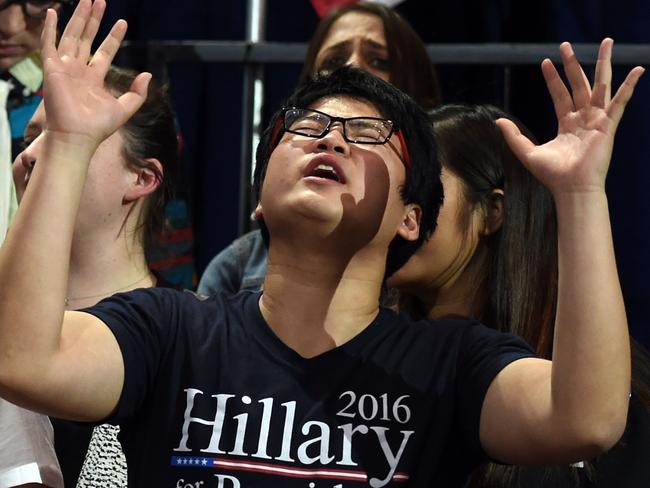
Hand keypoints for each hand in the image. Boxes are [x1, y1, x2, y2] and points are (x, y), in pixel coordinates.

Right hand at [40, 0, 150, 146]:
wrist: (78, 135)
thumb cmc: (98, 126)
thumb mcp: (125, 108)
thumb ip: (137, 93)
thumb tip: (148, 74)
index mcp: (94, 78)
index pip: (105, 51)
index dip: (113, 37)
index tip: (123, 23)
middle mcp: (78, 70)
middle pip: (87, 38)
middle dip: (94, 20)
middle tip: (100, 1)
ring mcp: (64, 68)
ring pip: (71, 35)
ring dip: (78, 17)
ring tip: (88, 0)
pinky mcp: (51, 68)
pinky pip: (48, 43)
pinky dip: (49, 27)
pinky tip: (53, 11)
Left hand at [497, 38, 643, 195]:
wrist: (570, 189)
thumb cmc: (552, 175)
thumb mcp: (526, 152)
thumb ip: (513, 135)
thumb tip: (497, 120)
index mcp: (566, 124)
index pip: (559, 95)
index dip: (553, 79)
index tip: (545, 62)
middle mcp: (583, 119)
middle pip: (579, 85)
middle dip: (572, 65)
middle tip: (565, 45)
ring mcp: (597, 120)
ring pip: (601, 85)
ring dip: (602, 63)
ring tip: (606, 41)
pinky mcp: (608, 125)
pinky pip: (620, 102)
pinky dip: (629, 85)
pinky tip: (637, 69)